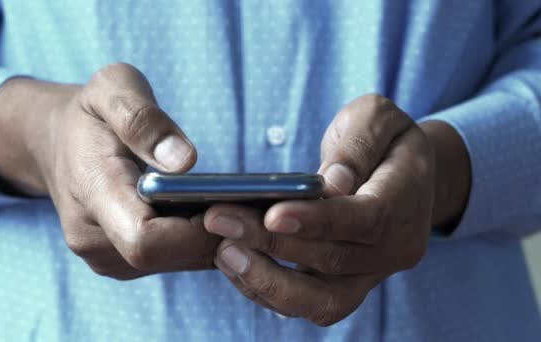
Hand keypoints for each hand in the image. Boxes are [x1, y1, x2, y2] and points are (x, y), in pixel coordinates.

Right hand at [0, 63, 219, 278]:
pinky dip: (198, 241)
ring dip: (211, 238)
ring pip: (175, 262)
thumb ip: (143, 120)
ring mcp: (104, 256)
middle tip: (251, 200)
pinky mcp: (119, 261)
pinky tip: (214, 213)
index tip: (229, 200)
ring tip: (239, 204)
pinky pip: (170, 260)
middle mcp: (93, 238)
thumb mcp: (112, 89)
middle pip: (168, 256)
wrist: (56, 143)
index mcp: (92, 193)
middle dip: (215, 232)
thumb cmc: (89, 114)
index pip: (145, 241)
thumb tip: (184, 161)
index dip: (194, 230)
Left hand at [205, 94, 469, 324]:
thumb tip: (332, 183)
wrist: (406, 176)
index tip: (271, 214)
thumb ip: (358, 144)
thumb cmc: (385, 140)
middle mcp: (394, 249)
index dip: (318, 221)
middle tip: (219, 219)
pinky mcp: (346, 288)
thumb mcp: (378, 118)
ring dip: (266, 281)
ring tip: (223, 251)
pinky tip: (235, 262)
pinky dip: (268, 290)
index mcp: (407, 201)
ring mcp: (371, 276)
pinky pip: (308, 304)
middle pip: (332, 259)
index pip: (366, 219)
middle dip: (271, 243)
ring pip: (321, 300)